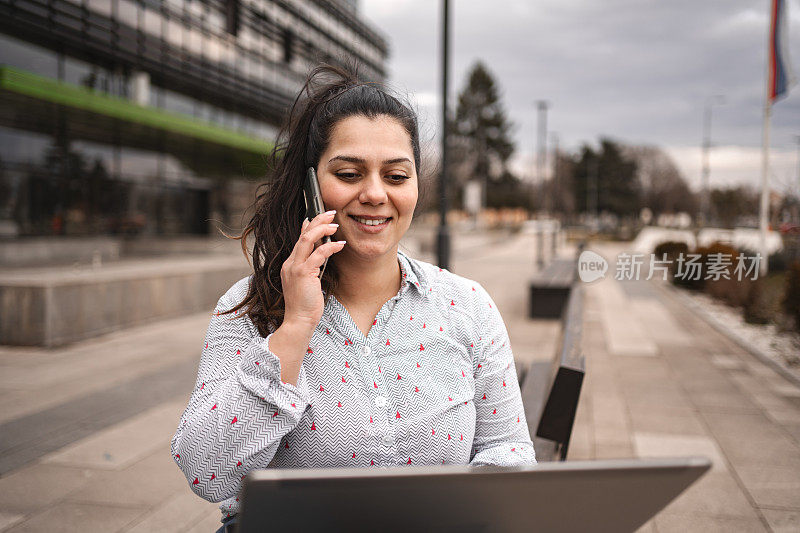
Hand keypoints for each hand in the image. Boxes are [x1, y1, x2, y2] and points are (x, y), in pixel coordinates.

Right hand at [280, 210, 344, 331]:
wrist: (298, 320)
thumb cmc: (305, 305)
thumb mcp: (307, 283)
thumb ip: (311, 268)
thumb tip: (320, 255)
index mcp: (290, 265)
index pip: (299, 239)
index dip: (308, 225)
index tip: (318, 216)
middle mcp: (290, 263)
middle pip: (303, 234)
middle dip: (317, 221)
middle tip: (330, 213)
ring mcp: (295, 268)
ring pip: (307, 240)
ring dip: (322, 229)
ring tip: (335, 225)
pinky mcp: (303, 273)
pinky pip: (318, 254)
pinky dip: (330, 247)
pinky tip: (340, 245)